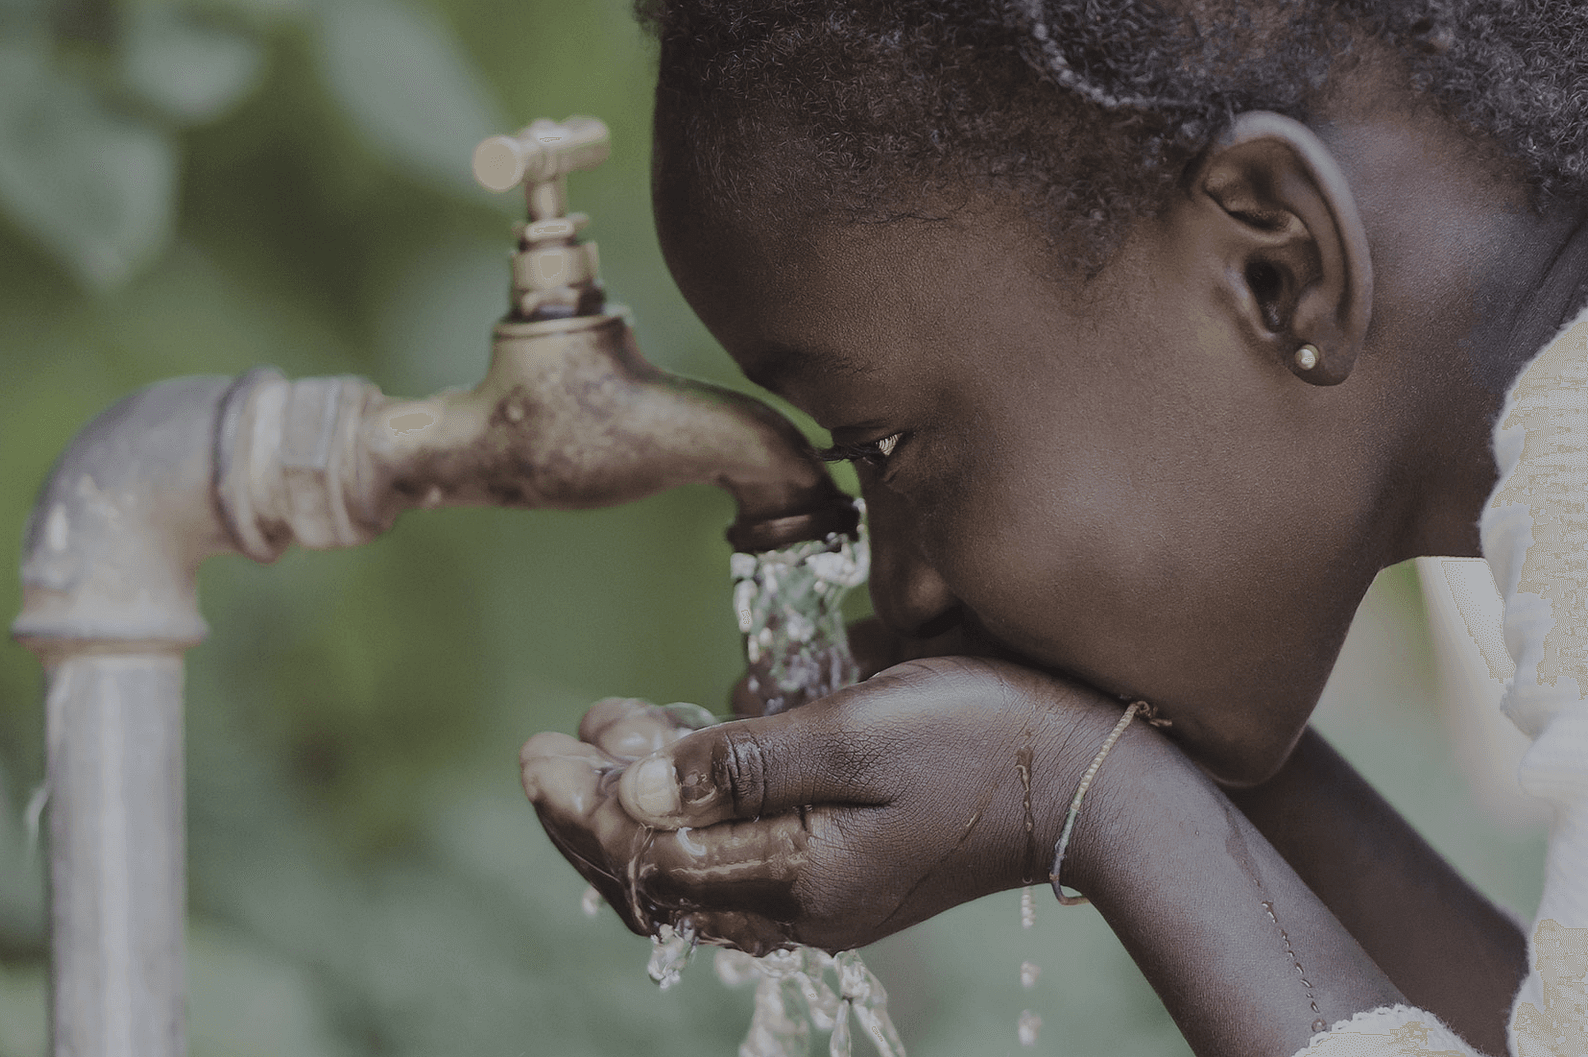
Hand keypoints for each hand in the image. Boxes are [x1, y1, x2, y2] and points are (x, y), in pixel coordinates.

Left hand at [520, 659, 1128, 953]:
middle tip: (550, 745)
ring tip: (610, 728)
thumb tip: (629, 786)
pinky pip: (740, 856)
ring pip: (694, 864)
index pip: (644, 857)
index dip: (579, 804)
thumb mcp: (857, 732)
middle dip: (594, 807)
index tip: (536, 748)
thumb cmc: (983, 737)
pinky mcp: (846, 872)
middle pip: (657, 873)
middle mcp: (797, 905)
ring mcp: (823, 895)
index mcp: (791, 877)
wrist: (1096, 782)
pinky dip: (697, 810)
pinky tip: (686, 753)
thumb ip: (739, 765)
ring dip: (642, 802)